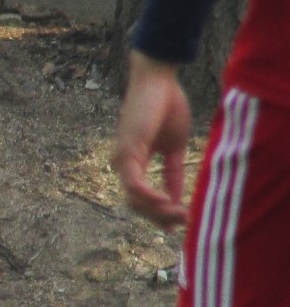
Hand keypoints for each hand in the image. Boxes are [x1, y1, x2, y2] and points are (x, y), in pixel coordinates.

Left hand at [111, 51, 190, 230]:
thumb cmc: (166, 107)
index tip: (178, 225)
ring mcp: (122, 159)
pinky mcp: (127, 151)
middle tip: (184, 221)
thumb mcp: (173, 148)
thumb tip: (177, 199)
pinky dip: (150, 197)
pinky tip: (168, 203)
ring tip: (181, 214)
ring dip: (158, 211)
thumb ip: (173, 174)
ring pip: (135, 199)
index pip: (140, 199)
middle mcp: (123, 164)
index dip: (158, 215)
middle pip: (136, 205)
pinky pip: (135, 184)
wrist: (158, 80)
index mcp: (133, 164)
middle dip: (160, 217)